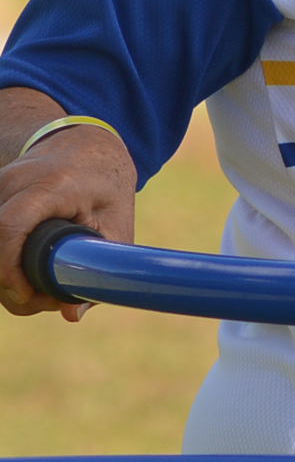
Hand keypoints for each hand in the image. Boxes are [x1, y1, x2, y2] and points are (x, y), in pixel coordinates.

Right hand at [0, 119, 135, 320]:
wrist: (85, 147)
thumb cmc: (105, 186)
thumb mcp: (116, 221)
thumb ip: (101, 266)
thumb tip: (73, 315)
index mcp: (52, 184)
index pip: (9, 228)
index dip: (9, 270)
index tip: (27, 296)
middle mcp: (15, 179)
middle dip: (8, 282)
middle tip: (40, 300)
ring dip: (4, 275)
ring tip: (37, 286)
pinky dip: (1, 262)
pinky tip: (24, 272)